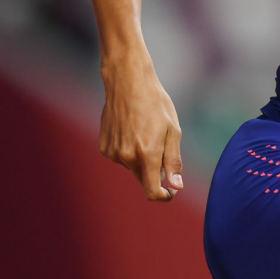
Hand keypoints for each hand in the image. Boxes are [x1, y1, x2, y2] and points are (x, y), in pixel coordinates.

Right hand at [98, 55, 183, 201]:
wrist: (128, 83)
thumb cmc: (156, 104)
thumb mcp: (173, 130)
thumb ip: (173, 161)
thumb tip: (176, 186)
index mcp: (146, 153)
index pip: (151, 191)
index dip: (163, 195)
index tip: (171, 191)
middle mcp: (126, 156)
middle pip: (143, 179)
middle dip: (155, 173)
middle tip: (163, 147)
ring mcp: (112, 152)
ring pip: (132, 167)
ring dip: (141, 159)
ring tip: (146, 131)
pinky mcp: (103, 146)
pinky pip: (120, 157)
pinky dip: (128, 151)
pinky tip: (132, 130)